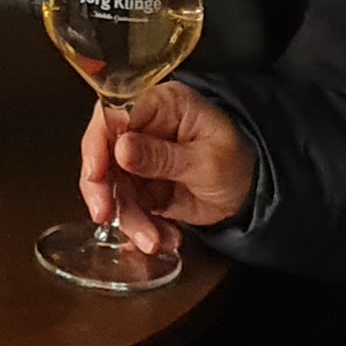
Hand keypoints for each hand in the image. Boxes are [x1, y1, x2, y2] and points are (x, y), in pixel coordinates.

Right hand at [76, 81, 252, 259]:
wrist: (249, 194)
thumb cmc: (236, 163)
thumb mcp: (206, 162)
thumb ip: (163, 156)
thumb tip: (121, 148)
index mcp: (161, 105)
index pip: (114, 115)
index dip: (99, 144)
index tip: (97, 175)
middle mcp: (143, 126)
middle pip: (104, 152)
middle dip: (105, 189)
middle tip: (107, 216)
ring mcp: (138, 157)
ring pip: (113, 186)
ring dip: (129, 218)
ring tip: (154, 241)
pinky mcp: (139, 184)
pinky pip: (127, 206)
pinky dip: (140, 227)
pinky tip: (164, 239)